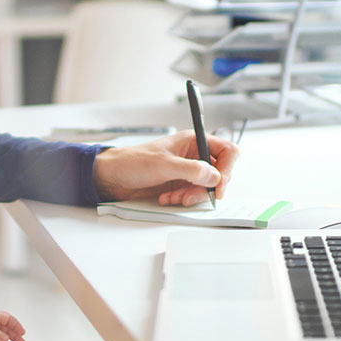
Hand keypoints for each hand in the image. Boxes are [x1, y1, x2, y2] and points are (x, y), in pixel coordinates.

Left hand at [92, 130, 239, 206]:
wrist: (113, 177)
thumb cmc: (133, 162)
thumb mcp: (164, 165)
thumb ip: (191, 170)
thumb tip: (214, 176)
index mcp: (193, 141)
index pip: (227, 151)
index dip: (227, 169)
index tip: (219, 187)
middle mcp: (194, 155)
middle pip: (218, 173)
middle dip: (205, 188)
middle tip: (189, 196)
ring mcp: (188, 171)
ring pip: (206, 187)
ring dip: (191, 196)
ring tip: (173, 197)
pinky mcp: (181, 185)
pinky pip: (193, 195)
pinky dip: (182, 200)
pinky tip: (167, 198)